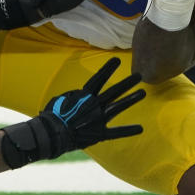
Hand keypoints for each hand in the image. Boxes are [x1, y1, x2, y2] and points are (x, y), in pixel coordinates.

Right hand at [0, 57, 144, 167]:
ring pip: (118, 107)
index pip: (99, 79)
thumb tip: (81, 94)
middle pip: (114, 91)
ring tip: (143, 93)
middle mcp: (94, 105)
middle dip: (127, 83)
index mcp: (84, 96)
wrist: (52, 134)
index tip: (117, 60)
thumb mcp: (61, 99)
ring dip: (131, 99)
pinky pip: (116, 132)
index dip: (108, 69)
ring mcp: (98, 119)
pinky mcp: (99, 133)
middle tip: (139, 76)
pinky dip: (128, 130)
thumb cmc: (53, 116)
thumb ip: (74, 95)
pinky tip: (140, 128)